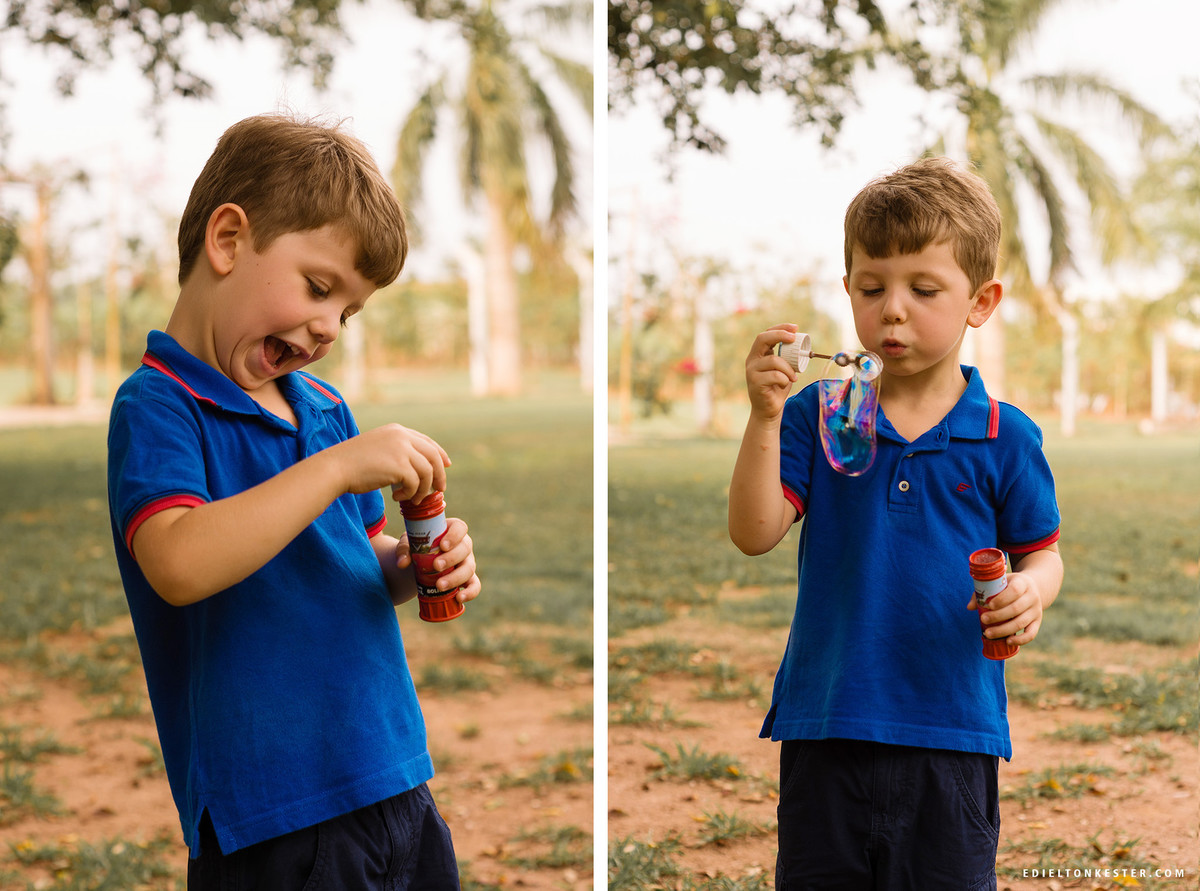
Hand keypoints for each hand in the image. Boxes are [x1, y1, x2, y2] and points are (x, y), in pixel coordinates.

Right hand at [328, 424, 450, 503]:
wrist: (335, 467)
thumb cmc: (352, 463)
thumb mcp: (378, 448)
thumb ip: (396, 451)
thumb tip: (416, 466)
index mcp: (397, 430)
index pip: (427, 442)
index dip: (440, 455)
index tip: (446, 466)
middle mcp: (402, 436)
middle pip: (433, 456)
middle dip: (439, 474)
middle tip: (439, 490)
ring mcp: (401, 450)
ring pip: (427, 472)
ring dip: (422, 489)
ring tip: (412, 499)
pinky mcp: (399, 466)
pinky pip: (415, 484)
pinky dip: (410, 494)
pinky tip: (397, 498)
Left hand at [396, 517, 480, 603]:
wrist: (420, 563)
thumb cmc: (418, 546)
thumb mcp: (409, 543)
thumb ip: (404, 549)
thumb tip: (402, 563)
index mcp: (452, 530)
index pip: (460, 528)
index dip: (454, 536)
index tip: (442, 545)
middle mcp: (463, 545)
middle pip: (465, 549)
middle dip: (451, 558)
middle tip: (435, 566)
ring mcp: (468, 562)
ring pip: (469, 568)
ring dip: (455, 578)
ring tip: (439, 585)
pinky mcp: (468, 578)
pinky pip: (475, 585)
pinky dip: (470, 592)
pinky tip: (459, 598)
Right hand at [746, 323, 800, 420]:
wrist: (768, 410)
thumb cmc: (777, 388)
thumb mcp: (783, 369)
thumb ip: (786, 357)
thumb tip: (800, 343)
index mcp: (758, 354)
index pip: (766, 334)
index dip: (780, 328)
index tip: (795, 328)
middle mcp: (752, 360)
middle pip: (762, 339)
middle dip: (780, 335)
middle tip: (794, 338)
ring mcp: (752, 371)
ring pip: (773, 360)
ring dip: (788, 368)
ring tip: (793, 377)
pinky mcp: (755, 382)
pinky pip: (775, 375)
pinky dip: (785, 379)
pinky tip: (784, 385)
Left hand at [967, 572, 1043, 646]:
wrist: (1033, 587)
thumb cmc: (1009, 585)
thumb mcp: (1000, 583)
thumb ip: (984, 592)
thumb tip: (969, 607)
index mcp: (1022, 583)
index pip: (1014, 590)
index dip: (1001, 599)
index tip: (988, 605)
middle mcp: (1032, 597)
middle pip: (1016, 608)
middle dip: (998, 616)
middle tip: (983, 619)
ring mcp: (1036, 610)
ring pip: (1021, 622)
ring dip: (1004, 630)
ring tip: (988, 633)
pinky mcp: (1037, 622)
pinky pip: (1031, 634)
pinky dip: (1020, 640)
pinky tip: (1007, 641)